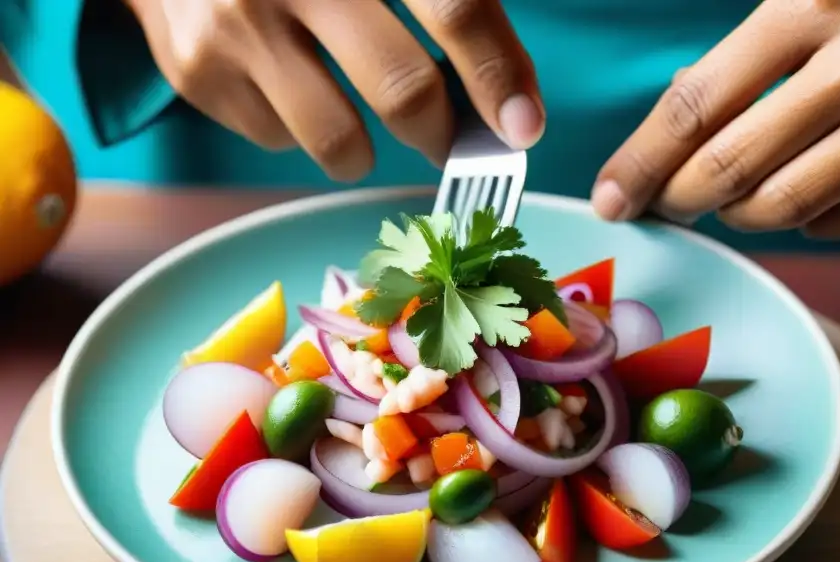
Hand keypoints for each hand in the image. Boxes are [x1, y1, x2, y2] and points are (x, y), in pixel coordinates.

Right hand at [126, 0, 543, 178]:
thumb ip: (442, 2)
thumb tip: (510, 92)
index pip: (452, 7)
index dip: (496, 73)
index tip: (523, 126)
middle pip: (402, 89)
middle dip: (441, 134)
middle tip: (447, 140)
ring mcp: (236, 26)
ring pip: (341, 142)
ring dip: (368, 150)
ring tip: (355, 112)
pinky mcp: (198, 73)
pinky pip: (282, 142)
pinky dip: (302, 131)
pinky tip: (286, 84)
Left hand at [593, 0, 839, 237]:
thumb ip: (750, 49)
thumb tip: (675, 126)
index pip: (696, 104)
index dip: (640, 162)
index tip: (611, 197)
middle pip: (729, 170)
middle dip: (680, 198)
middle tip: (666, 202)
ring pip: (783, 209)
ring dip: (740, 213)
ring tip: (735, 195)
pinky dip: (804, 218)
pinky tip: (804, 191)